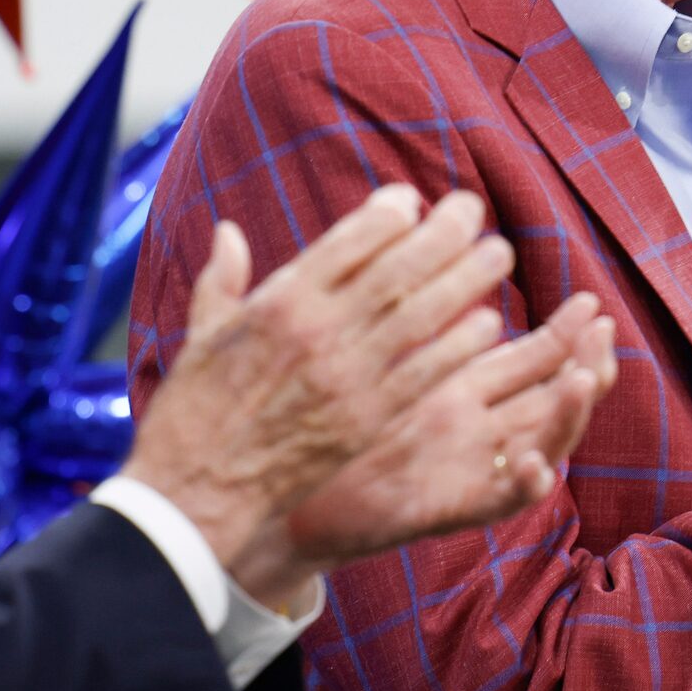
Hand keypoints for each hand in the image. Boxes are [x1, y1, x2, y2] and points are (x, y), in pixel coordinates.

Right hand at [123, 184, 539, 599]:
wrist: (199, 489)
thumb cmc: (194, 411)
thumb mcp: (201, 334)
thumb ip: (221, 280)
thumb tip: (228, 233)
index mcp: (278, 303)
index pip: (349, 242)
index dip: (388, 214)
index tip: (409, 201)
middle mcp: (319, 332)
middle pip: (398, 269)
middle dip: (443, 234)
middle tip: (474, 210)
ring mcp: (348, 377)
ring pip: (422, 316)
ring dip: (466, 281)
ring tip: (497, 255)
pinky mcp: (368, 420)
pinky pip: (426, 373)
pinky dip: (459, 346)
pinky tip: (486, 325)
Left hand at [282, 293, 617, 565]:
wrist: (284, 489)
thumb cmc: (318, 416)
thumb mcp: (364, 350)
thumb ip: (392, 300)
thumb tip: (404, 222)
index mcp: (460, 389)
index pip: (532, 360)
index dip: (566, 335)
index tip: (590, 302)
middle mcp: (475, 429)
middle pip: (553, 399)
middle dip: (587, 365)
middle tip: (601, 330)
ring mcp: (465, 470)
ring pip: (542, 445)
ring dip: (567, 416)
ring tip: (582, 380)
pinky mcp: (444, 508)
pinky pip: (498, 502)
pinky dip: (523, 486)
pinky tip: (532, 463)